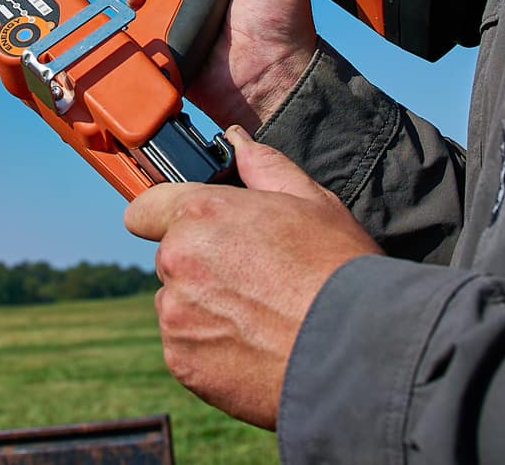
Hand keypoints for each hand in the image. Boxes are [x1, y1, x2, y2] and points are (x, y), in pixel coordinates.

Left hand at [125, 126, 382, 428]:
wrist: (358, 352)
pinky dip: (210, 349)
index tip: (189, 229)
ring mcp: (177, 315)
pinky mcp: (182, 362)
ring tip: (259, 317)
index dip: (165, 215)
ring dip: (203, 308)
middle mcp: (178, 261)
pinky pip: (185, 347)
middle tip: (253, 277)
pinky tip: (253, 346)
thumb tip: (237, 143)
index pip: (145, 207)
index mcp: (202, 214)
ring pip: (177, 304)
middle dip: (200, 264)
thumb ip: (264, 168)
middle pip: (170, 258)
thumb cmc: (339, 271)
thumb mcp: (312, 202)